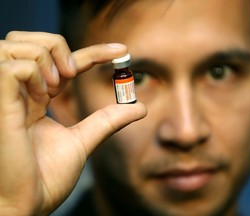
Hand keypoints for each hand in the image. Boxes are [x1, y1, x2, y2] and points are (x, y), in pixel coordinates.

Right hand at [0, 31, 146, 214]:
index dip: (94, 52)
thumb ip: (108, 120)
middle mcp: (19, 92)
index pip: (63, 62)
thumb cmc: (46, 179)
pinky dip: (33, 73)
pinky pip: (14, 65)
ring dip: (46, 60)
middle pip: (31, 41)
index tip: (122, 51)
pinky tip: (38, 95)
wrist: (27, 205)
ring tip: (50, 89)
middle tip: (69, 75)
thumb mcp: (83, 141)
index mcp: (36, 100)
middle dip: (57, 47)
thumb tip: (141, 108)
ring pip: (20, 44)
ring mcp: (5, 94)